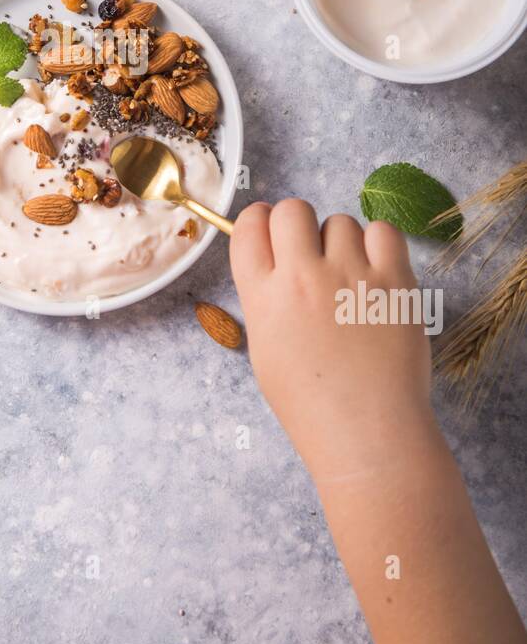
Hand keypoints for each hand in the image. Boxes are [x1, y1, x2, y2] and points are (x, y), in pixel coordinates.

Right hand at [229, 200, 434, 482]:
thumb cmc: (312, 404)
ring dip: (343, 243)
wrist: (367, 433)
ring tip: (351, 281)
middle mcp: (302, 276)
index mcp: (262, 295)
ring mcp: (349, 275)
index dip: (260, 222)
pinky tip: (378, 273)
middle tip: (312, 254)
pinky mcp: (394, 280)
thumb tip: (277, 265)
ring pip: (340, 222)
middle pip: (293, 210)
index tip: (271, 232)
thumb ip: (266, 299)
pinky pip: (384, 231)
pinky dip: (380, 245)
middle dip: (299, 224)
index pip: (249, 225)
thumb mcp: (265, 350)